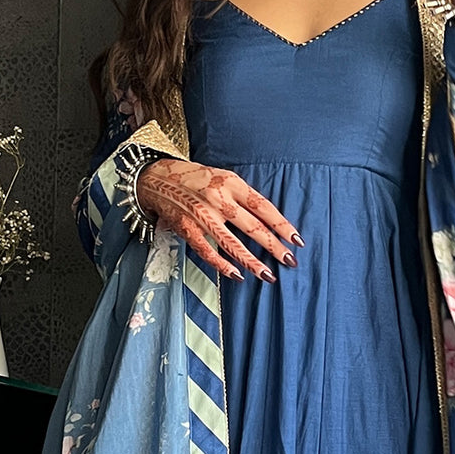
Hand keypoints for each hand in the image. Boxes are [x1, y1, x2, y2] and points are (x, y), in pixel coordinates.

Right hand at [135, 157, 300, 282]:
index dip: (281, 225)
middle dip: (273, 246)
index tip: (296, 240)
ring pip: (231, 243)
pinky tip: (237, 276)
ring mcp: (201, 215)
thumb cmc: (197, 179)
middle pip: (252, 227)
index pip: (263, 207)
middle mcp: (218, 198)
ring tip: (268, 275)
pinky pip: (207, 251)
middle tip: (290, 261)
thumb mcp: (224, 178)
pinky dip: (222, 265)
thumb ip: (243, 197)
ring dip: (252, 262)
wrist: (158, 178)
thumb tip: (269, 222)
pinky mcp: (187, 229)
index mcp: (231, 183)